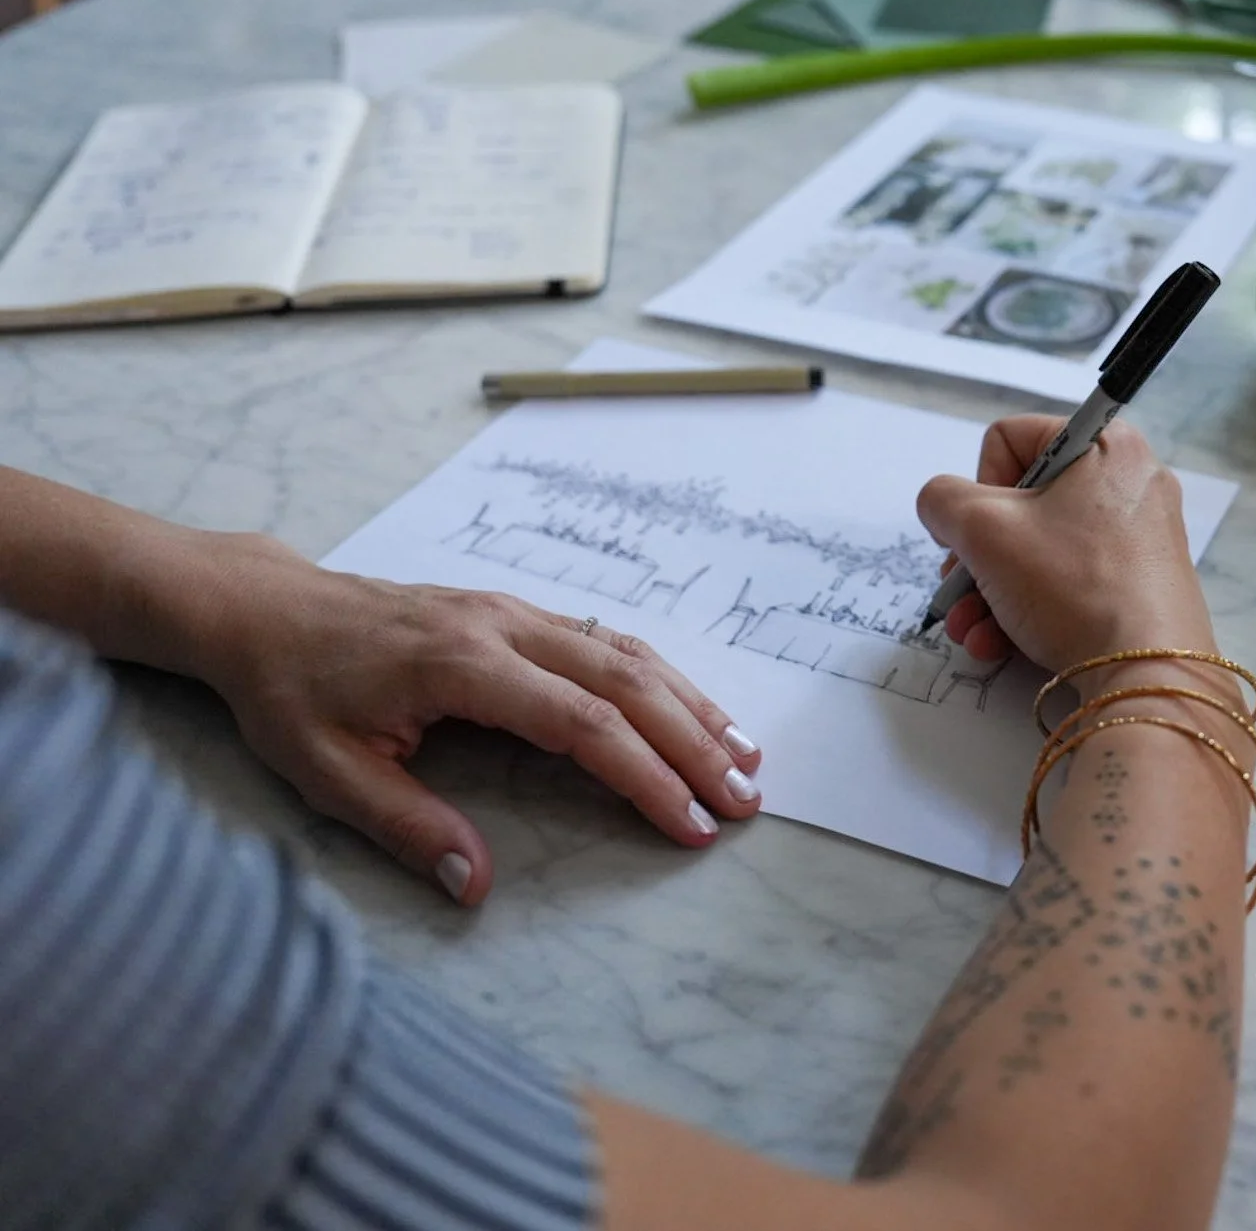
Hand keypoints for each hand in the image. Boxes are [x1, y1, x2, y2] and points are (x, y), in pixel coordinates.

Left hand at [184, 536, 762, 903]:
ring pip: (628, 653)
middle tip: (746, 801)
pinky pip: (609, 643)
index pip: (580, 723)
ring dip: (693, 705)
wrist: (266, 610)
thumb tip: (476, 886)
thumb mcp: (326, 771)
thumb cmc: (291, 692)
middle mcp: (504, 626)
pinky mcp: (519, 614)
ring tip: (747, 759)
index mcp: (461, 664)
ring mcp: (516, 612)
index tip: (690, 824)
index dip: (644, 775)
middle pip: (626, 681)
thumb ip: (407, 827)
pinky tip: (695, 712)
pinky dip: (664, 680)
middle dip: (694, 743)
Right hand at [915, 417, 1215, 679]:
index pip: (1009, 440)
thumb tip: (945, 508)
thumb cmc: (1072, 585)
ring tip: (972, 632)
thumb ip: (943, 501)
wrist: (1146, 673)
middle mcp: (1129, 482)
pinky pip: (1068, 582)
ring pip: (1038, 550)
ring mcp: (1139, 536)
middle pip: (1020, 503)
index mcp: (1105, 443)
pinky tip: (999, 645)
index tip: (977, 533)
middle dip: (976, 556)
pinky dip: (1028, 609)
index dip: (978, 489)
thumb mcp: (984, 530)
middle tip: (959, 590)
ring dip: (990, 592)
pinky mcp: (1140, 585)